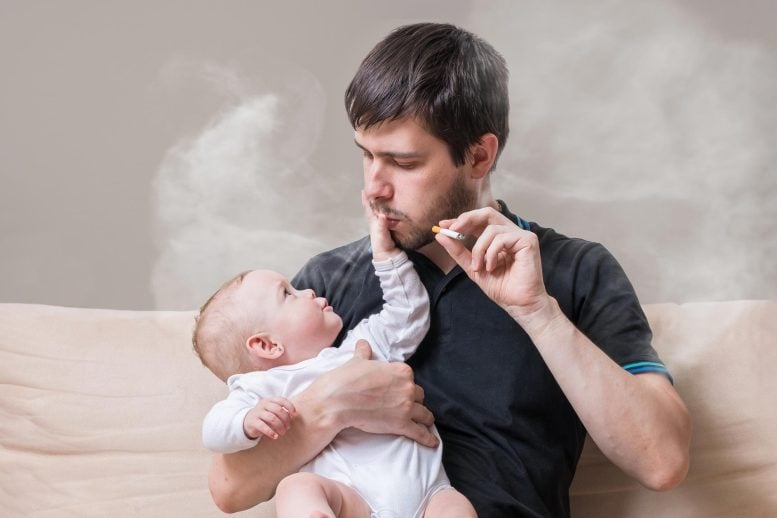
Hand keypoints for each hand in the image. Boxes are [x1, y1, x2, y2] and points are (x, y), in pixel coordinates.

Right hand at [243, 396, 296, 439]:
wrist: (248, 421)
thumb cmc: (265, 416)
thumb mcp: (272, 411)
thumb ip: (282, 411)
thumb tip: (292, 416)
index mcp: (270, 400)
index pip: (281, 400)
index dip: (289, 406)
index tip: (294, 415)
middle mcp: (263, 405)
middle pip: (278, 410)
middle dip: (285, 420)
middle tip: (288, 428)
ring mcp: (257, 412)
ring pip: (272, 418)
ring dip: (280, 426)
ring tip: (282, 432)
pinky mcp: (253, 422)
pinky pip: (263, 426)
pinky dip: (271, 432)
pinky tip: (275, 436)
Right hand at [308, 340, 437, 447]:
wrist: (338, 401)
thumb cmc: (347, 380)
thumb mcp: (357, 362)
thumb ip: (364, 353)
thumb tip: (362, 344)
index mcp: (401, 371)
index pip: (410, 379)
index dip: (404, 386)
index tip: (400, 391)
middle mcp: (407, 387)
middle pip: (418, 395)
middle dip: (414, 400)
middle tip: (408, 406)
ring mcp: (406, 406)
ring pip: (424, 413)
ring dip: (425, 418)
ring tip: (426, 422)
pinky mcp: (402, 424)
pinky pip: (420, 432)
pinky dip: (428, 438)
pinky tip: (433, 442)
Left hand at [361, 190, 396, 260]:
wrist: (388, 257)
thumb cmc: (383, 246)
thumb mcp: (382, 234)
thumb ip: (382, 225)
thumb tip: (382, 215)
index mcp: (373, 222)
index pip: (368, 208)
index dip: (366, 199)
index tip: (363, 190)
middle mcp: (376, 223)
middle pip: (373, 208)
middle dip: (372, 199)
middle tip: (372, 190)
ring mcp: (381, 226)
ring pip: (379, 212)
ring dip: (378, 205)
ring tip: (380, 197)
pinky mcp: (387, 229)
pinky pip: (386, 217)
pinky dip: (386, 212)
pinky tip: (387, 210)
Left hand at [435, 207, 551, 320]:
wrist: (518, 304)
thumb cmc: (501, 288)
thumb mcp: (473, 268)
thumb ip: (458, 251)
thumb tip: (440, 235)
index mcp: (499, 237)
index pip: (479, 221)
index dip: (462, 220)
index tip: (443, 225)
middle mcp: (511, 233)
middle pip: (487, 213)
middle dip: (467, 219)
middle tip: (453, 229)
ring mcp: (521, 235)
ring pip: (491, 229)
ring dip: (479, 249)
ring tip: (479, 267)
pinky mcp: (528, 241)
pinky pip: (501, 238)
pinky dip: (491, 253)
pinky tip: (492, 267)